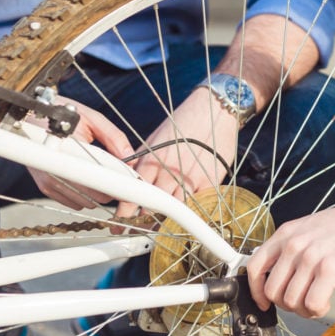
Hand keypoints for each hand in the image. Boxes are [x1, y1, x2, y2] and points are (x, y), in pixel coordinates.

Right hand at [29, 99, 133, 208]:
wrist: (29, 117)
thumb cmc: (63, 114)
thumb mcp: (92, 118)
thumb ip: (114, 137)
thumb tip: (131, 159)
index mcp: (68, 148)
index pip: (100, 175)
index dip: (120, 181)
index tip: (134, 183)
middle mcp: (55, 168)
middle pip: (97, 194)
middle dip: (111, 187)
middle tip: (119, 175)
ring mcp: (49, 181)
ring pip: (87, 202)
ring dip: (98, 193)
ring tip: (100, 173)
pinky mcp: (45, 188)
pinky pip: (74, 203)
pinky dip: (84, 196)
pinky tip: (85, 178)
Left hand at [115, 87, 239, 217]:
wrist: (214, 111)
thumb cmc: (183, 123)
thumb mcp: (155, 138)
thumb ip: (140, 160)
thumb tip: (126, 177)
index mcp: (153, 161)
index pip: (135, 193)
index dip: (126, 209)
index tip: (120, 219)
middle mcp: (170, 172)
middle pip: (152, 206)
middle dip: (143, 217)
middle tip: (138, 224)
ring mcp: (191, 179)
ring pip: (174, 210)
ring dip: (165, 217)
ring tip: (159, 222)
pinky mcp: (209, 183)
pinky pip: (196, 205)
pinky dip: (188, 211)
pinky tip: (183, 214)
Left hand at [246, 198, 334, 318]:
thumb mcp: (311, 228)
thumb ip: (292, 247)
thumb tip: (280, 275)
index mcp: (286, 233)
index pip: (254, 267)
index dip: (256, 291)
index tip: (265, 302)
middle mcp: (294, 244)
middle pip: (272, 291)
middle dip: (286, 304)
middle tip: (303, 301)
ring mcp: (310, 257)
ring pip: (290, 301)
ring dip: (303, 309)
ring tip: (318, 301)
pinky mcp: (329, 269)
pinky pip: (311, 304)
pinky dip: (317, 310)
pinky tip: (327, 302)